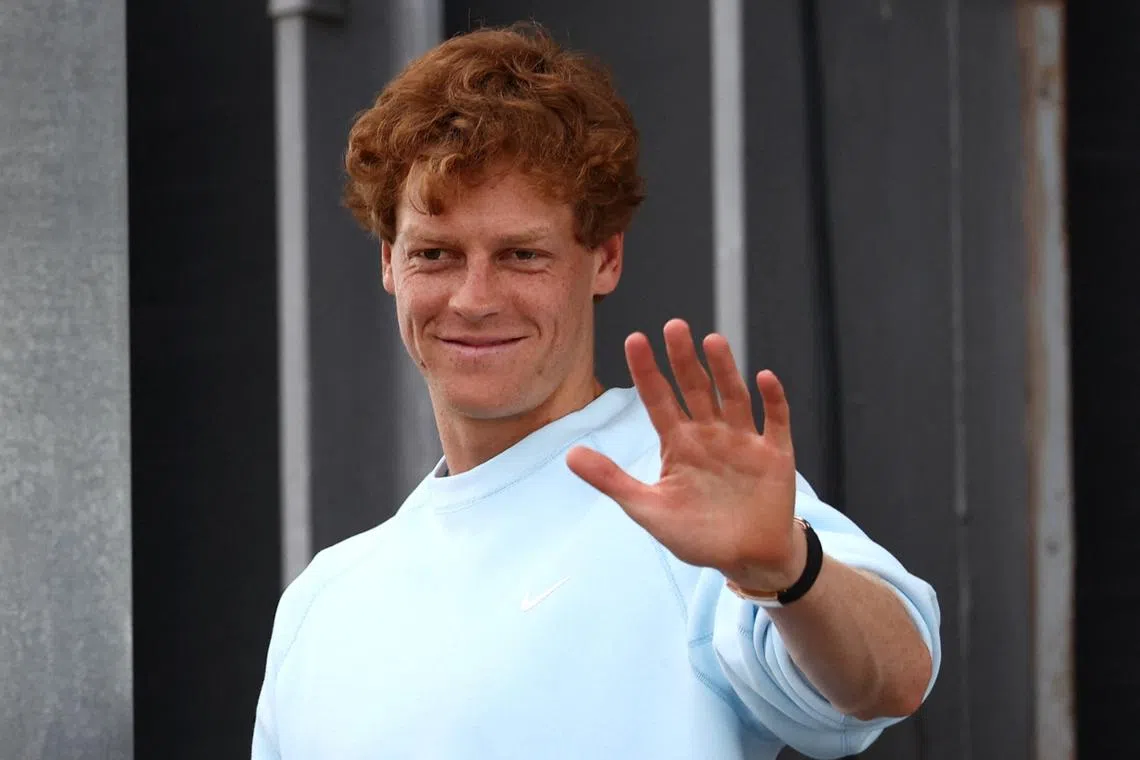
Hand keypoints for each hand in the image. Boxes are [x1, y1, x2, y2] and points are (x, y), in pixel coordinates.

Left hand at [566, 319, 803, 589]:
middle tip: (674, 326)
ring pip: (732, 397)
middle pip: (695, 389)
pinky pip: (775, 422)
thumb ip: (612, 480)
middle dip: (683, 359)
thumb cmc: (696, 534)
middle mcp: (709, 434)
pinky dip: (772, 400)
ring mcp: (743, 441)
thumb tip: (569, 455)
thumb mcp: (647, 509)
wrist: (746, 559)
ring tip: (713, 341)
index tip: (634, 339)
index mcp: (678, 443)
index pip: (658, 399)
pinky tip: (763, 378)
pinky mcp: (775, 454)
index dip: (646, 371)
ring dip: (724, 370)